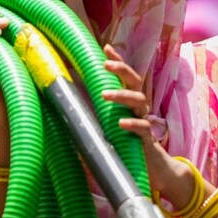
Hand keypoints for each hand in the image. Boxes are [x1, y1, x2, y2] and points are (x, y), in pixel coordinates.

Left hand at [101, 44, 183, 194]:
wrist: (152, 170)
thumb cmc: (126, 146)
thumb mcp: (106, 130)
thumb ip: (92, 120)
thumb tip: (66, 113)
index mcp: (129, 102)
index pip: (124, 76)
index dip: (117, 61)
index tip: (106, 47)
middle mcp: (138, 108)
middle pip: (135, 81)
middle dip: (121, 70)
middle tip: (105, 65)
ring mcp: (144, 121)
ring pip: (139, 100)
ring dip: (122, 95)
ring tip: (104, 95)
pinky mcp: (147, 140)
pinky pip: (143, 128)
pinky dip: (132, 124)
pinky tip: (121, 123)